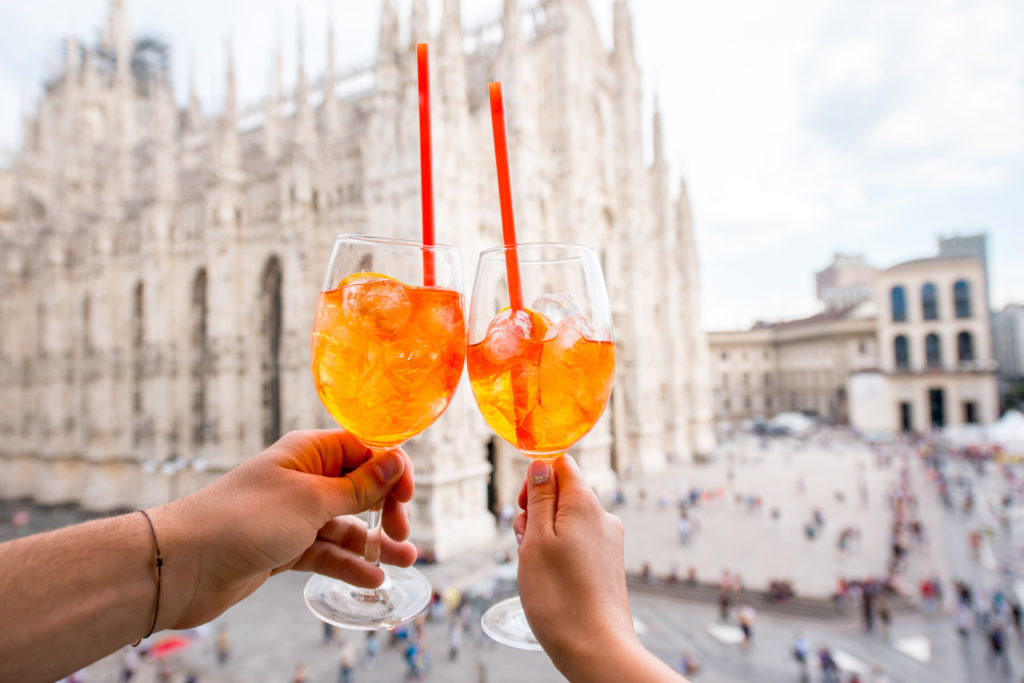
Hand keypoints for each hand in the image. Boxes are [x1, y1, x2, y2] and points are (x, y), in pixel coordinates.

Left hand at [150, 430, 416, 629]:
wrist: (183, 565)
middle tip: (400, 533)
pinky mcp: (285, 548)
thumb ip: (358, 487)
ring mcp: (294, 515)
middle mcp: (303, 479)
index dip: (391, 469)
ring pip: (346, 525)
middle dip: (386, 508)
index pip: (364, 450)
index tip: (407, 496)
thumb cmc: (244, 520)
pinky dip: (349, 564)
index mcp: (309, 453)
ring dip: (375, 543)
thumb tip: (395, 462)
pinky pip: (327, 552)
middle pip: (360, 488)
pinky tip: (371, 580)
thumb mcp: (311, 500)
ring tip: (407, 561)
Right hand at [514, 455, 684, 681]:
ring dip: (544, 536)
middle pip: (562, 494)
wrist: (595, 648)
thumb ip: (539, 497)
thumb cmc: (559, 595)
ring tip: (536, 567)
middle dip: (536, 512)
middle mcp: (603, 517)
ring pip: (567, 522)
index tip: (522, 506)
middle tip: (524, 543)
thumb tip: (541, 464)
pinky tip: (551, 579)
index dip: (536, 478)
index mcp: (585, 503)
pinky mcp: (608, 564)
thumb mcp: (536, 538)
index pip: (561, 464)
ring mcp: (608, 542)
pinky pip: (578, 544)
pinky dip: (558, 553)